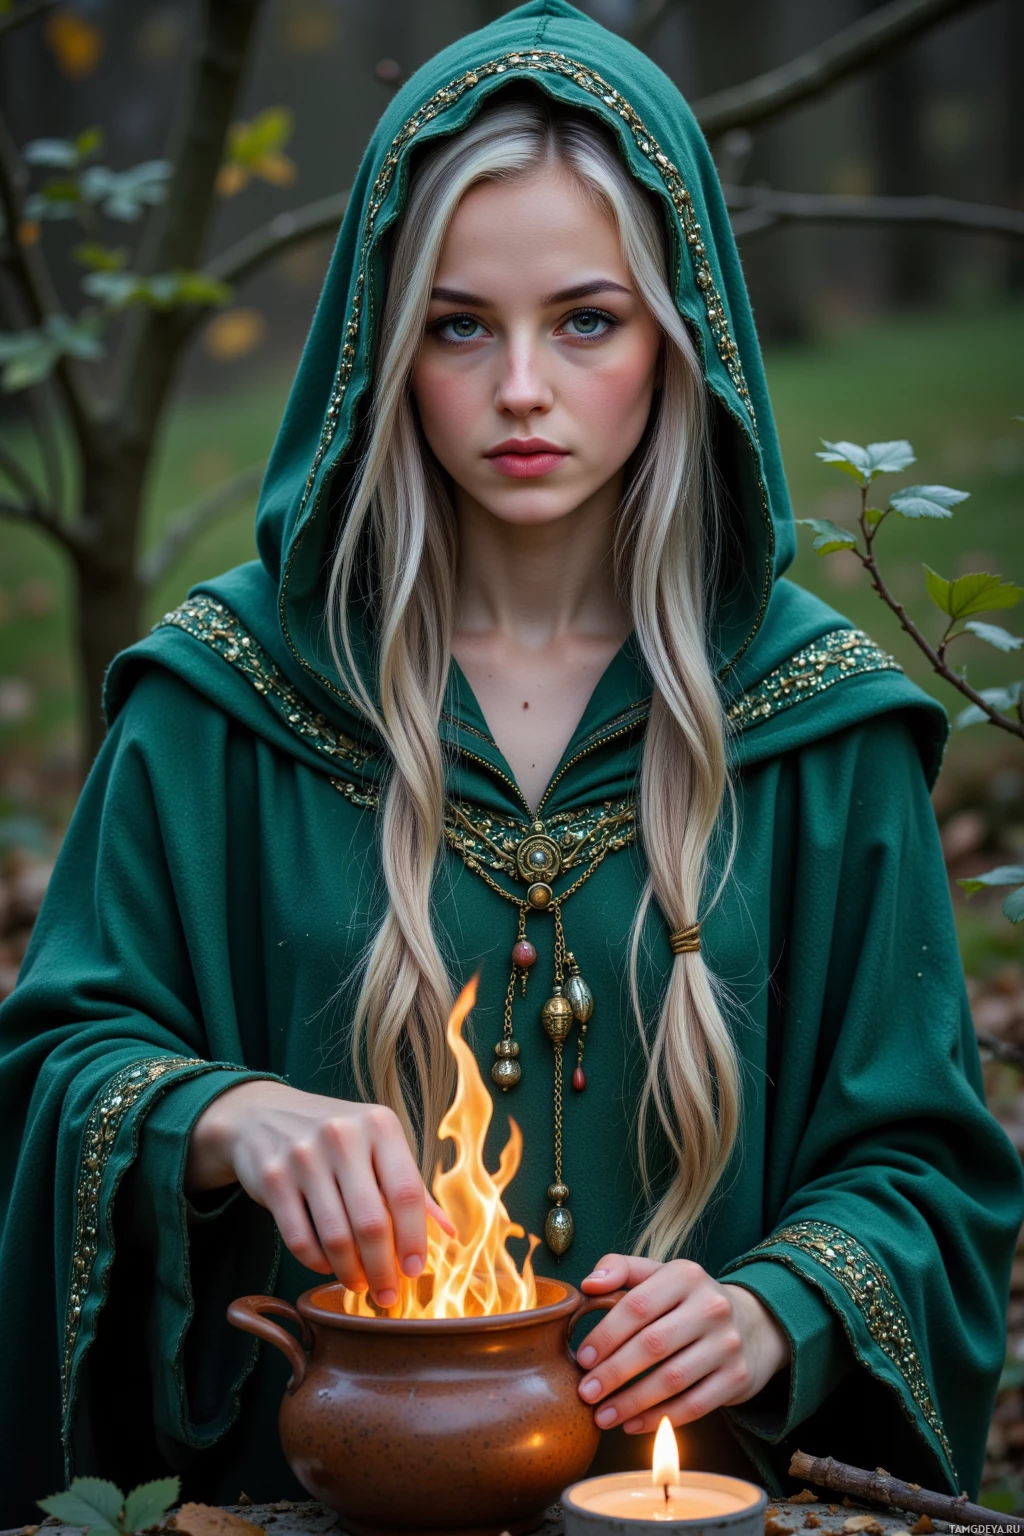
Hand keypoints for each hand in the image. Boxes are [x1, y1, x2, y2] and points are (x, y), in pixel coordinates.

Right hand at [185, 1079, 453, 1306]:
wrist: (262, 1115)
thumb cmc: (335, 1136)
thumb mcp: (377, 1145)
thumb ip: (412, 1187)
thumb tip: (450, 1234)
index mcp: (379, 1126)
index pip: (406, 1192)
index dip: (415, 1238)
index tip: (415, 1271)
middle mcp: (342, 1136)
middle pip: (372, 1222)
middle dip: (383, 1268)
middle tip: (388, 1295)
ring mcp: (303, 1156)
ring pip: (336, 1235)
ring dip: (351, 1272)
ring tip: (360, 1284)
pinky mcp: (272, 1178)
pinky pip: (299, 1238)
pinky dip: (317, 1262)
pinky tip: (328, 1266)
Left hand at [575, 1255, 790, 1432]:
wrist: (754, 1324)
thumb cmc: (688, 1300)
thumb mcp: (660, 1274)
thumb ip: (620, 1269)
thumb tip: (587, 1285)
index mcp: (686, 1276)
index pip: (637, 1306)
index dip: (606, 1334)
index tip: (582, 1358)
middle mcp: (711, 1307)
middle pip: (653, 1345)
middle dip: (613, 1373)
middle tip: (586, 1393)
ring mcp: (727, 1344)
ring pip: (672, 1380)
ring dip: (631, 1402)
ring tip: (603, 1415)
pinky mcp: (737, 1378)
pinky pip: (694, 1405)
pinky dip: (660, 1418)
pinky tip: (632, 1424)